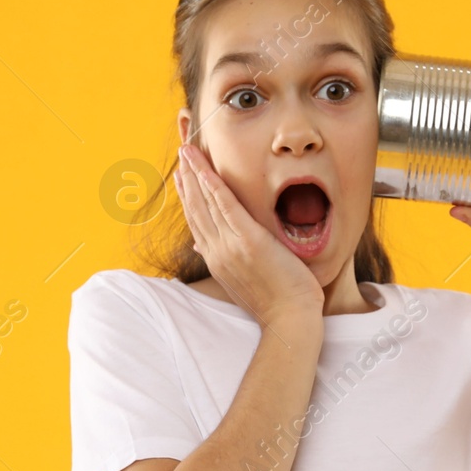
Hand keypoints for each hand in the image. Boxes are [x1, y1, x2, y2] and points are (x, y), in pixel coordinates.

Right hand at [174, 143, 324, 327]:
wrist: (289, 320)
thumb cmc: (274, 302)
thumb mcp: (242, 280)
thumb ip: (223, 260)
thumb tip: (201, 247)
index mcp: (215, 260)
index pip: (196, 221)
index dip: (187, 195)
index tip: (182, 176)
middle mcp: (216, 251)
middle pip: (195, 207)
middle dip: (187, 177)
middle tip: (182, 152)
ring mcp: (229, 246)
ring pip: (206, 203)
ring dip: (195, 173)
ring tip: (188, 150)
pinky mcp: (248, 241)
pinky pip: (226, 206)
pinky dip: (213, 185)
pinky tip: (205, 168)